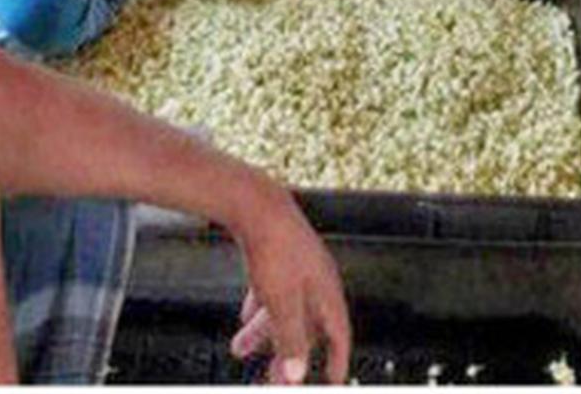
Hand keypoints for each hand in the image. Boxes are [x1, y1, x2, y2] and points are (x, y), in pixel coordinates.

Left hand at [230, 187, 350, 384]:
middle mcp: (315, 277)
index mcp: (326, 289)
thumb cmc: (274, 248)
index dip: (336, 359)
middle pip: (306, 325)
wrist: (254, 203)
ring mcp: (295, 264)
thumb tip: (297, 375)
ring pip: (283, 308)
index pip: (338, 333)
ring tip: (241, 350)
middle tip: (274, 378)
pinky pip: (270, 291)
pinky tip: (244, 318)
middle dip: (289, 354)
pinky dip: (259, 309)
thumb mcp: (283, 303)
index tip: (332, 381)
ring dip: (264, 333)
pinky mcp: (276, 254)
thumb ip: (291, 340)